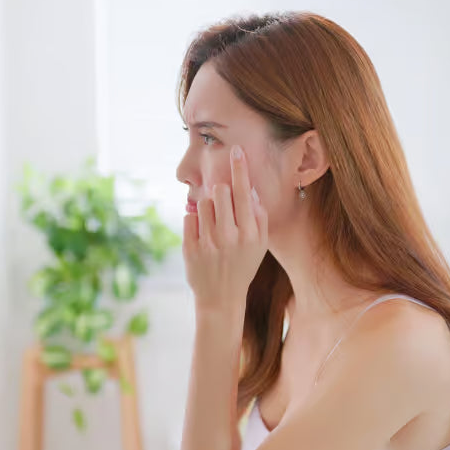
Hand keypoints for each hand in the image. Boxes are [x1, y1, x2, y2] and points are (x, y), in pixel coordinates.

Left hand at [183, 146, 268, 308]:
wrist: (221, 298)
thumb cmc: (243, 266)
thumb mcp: (259, 245)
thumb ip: (258, 216)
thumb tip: (250, 188)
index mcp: (250, 234)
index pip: (244, 192)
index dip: (240, 169)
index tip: (236, 151)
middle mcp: (229, 236)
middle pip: (220, 191)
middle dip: (221, 193)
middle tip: (223, 207)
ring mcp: (208, 243)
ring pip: (203, 202)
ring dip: (208, 208)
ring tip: (213, 226)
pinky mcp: (189, 248)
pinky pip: (189, 217)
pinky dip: (195, 221)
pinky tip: (202, 236)